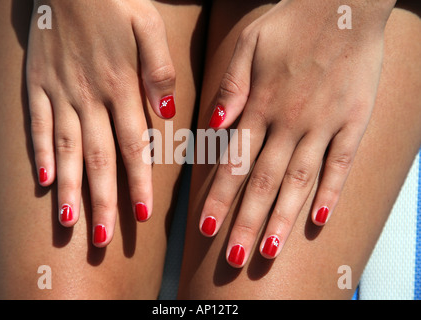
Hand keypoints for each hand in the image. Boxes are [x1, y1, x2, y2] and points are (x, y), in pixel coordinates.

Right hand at [27, 0, 175, 246]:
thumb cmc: (115, 1)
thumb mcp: (149, 27)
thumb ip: (159, 70)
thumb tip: (166, 112)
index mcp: (121, 85)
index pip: (134, 146)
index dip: (139, 182)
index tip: (142, 215)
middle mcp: (89, 96)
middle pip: (98, 158)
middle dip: (102, 201)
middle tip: (104, 237)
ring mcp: (60, 92)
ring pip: (67, 150)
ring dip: (69, 188)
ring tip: (70, 223)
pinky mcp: (37, 85)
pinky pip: (38, 125)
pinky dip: (41, 153)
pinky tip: (44, 180)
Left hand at [199, 0, 394, 266]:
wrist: (344, 3)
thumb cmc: (291, 22)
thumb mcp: (249, 43)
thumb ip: (230, 85)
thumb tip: (214, 124)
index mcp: (260, 105)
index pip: (234, 162)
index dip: (219, 197)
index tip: (206, 228)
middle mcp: (289, 122)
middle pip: (264, 182)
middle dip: (246, 221)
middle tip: (233, 257)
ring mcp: (323, 124)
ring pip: (299, 181)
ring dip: (283, 219)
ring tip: (269, 251)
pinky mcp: (353, 122)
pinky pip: (341, 163)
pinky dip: (331, 192)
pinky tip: (319, 219)